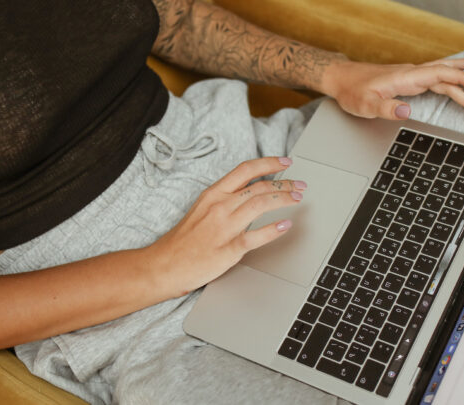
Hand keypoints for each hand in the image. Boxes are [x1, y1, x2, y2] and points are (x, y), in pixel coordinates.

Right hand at [145, 157, 305, 296]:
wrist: (163, 265)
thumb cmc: (182, 241)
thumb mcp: (201, 210)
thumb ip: (225, 200)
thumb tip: (250, 194)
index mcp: (213, 194)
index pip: (246, 170)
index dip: (269, 163)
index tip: (285, 162)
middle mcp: (220, 207)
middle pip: (259, 186)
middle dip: (285, 183)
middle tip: (300, 185)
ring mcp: (224, 227)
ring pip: (260, 205)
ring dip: (283, 199)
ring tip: (297, 199)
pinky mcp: (228, 249)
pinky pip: (255, 237)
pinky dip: (273, 230)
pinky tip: (285, 225)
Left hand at [321, 56, 463, 119]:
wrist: (341, 79)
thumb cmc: (352, 91)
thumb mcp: (365, 104)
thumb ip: (385, 108)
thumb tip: (406, 112)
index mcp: (406, 77)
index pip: (441, 75)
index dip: (462, 80)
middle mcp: (413, 73)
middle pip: (448, 77)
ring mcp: (413, 76)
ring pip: (445, 76)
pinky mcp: (411, 80)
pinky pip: (438, 76)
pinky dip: (454, 77)